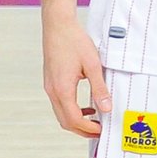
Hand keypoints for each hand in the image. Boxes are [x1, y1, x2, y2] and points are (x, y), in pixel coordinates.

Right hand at [42, 17, 112, 136]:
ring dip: (77, 121)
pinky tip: (87, 105)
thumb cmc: (74, 42)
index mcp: (62, 89)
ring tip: (95, 120)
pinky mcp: (51, 82)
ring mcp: (50, 87)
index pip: (74, 120)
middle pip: (65, 121)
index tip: (102, 131)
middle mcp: (53, 91)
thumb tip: (106, 108)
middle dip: (82, 130)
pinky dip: (72, 110)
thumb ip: (99, 88)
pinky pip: (60, 104)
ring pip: (61, 114)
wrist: (58, 26)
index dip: (89, 129)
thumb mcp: (93, 65)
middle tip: (100, 131)